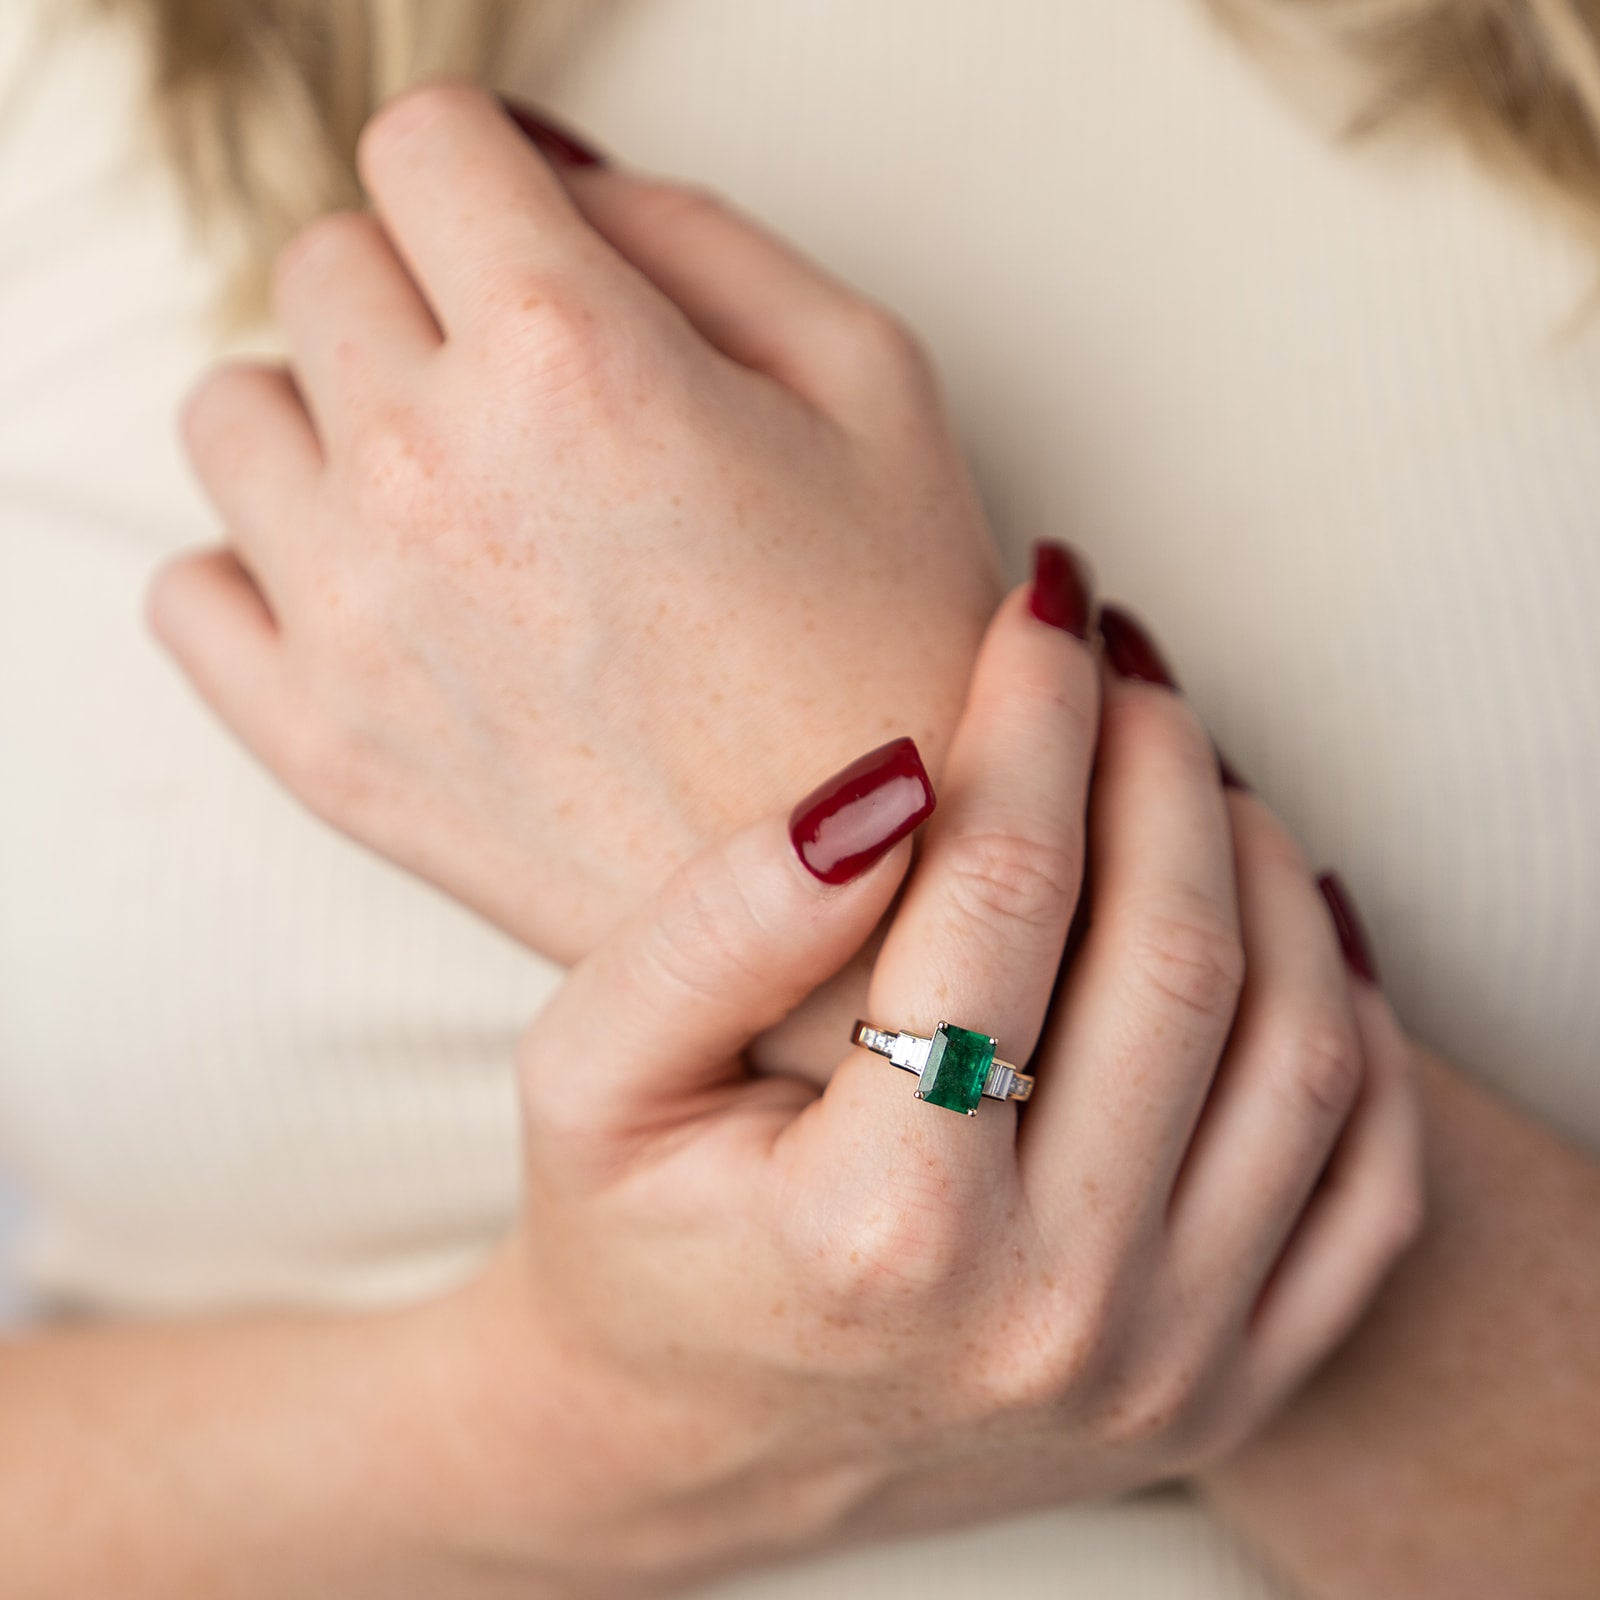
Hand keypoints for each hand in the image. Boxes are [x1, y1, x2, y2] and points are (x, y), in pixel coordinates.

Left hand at [151, 83, 999, 963]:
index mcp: (573, 359)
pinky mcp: (325, 747)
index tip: (522, 234)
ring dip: (330, 420)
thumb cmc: (899, 651)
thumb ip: (694, 230)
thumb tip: (551, 181)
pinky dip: (265, 568)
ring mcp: (357, 622)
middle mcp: (433, 477)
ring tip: (456, 495)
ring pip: (231, 413)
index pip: (423, 143)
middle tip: (528, 388)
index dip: (486, 174)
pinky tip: (384, 597)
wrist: (879, 903)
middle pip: (323, 266)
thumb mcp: (877, 377)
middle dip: (424, 292)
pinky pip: (189, 589)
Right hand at [432, 580, 1420, 1592]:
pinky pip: (1370, 1182)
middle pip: (1175, 953)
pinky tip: (1288, 918)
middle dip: (1159, 758)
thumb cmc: (628, 1238)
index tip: (1040, 603)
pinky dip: (1352, 1019)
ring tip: (1188, 764)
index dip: (1032, 713)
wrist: (691, 1444)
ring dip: (1261, 861)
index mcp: (880, 1227)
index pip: (1006, 889)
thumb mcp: (591, 1073)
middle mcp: (1054, 1309)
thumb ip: (717, 925)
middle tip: (1120, 659)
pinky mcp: (1229, 1386)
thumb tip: (887, 780)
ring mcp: (1166, 1362)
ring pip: (1300, 1048)